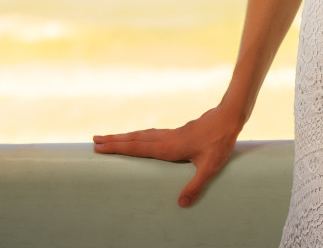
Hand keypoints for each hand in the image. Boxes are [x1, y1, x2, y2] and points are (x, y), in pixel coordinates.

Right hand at [93, 105, 242, 207]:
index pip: (137, 148)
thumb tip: (181, 204)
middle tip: (94, 140)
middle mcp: (165, 139)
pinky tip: (139, 137)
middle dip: (114, 140)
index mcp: (169, 148)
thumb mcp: (210, 168)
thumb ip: (195, 186)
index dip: (118, 148)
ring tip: (109, 138)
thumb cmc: (220, 143)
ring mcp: (170, 134)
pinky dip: (138, 135)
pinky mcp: (176, 132)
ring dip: (124, 136)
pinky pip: (150, 133)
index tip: (100, 147)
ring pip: (141, 134)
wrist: (228, 118)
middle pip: (134, 139)